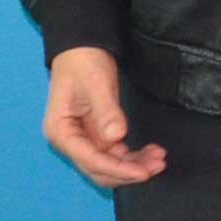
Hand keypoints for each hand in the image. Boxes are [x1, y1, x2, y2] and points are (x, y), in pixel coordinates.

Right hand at [41, 46, 164, 187]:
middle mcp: (70, 140)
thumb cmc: (83, 62)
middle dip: (128, 172)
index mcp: (61, 130)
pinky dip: (133, 156)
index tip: (142, 172)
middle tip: (156, 166)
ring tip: (159, 158)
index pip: (89, 160)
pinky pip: (115, 153)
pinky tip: (151, 151)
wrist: (82, 47)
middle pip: (98, 169)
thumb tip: (116, 136)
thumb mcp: (96, 83)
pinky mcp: (97, 134)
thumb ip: (106, 111)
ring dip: (134, 166)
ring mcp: (83, 138)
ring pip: (109, 164)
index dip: (117, 169)